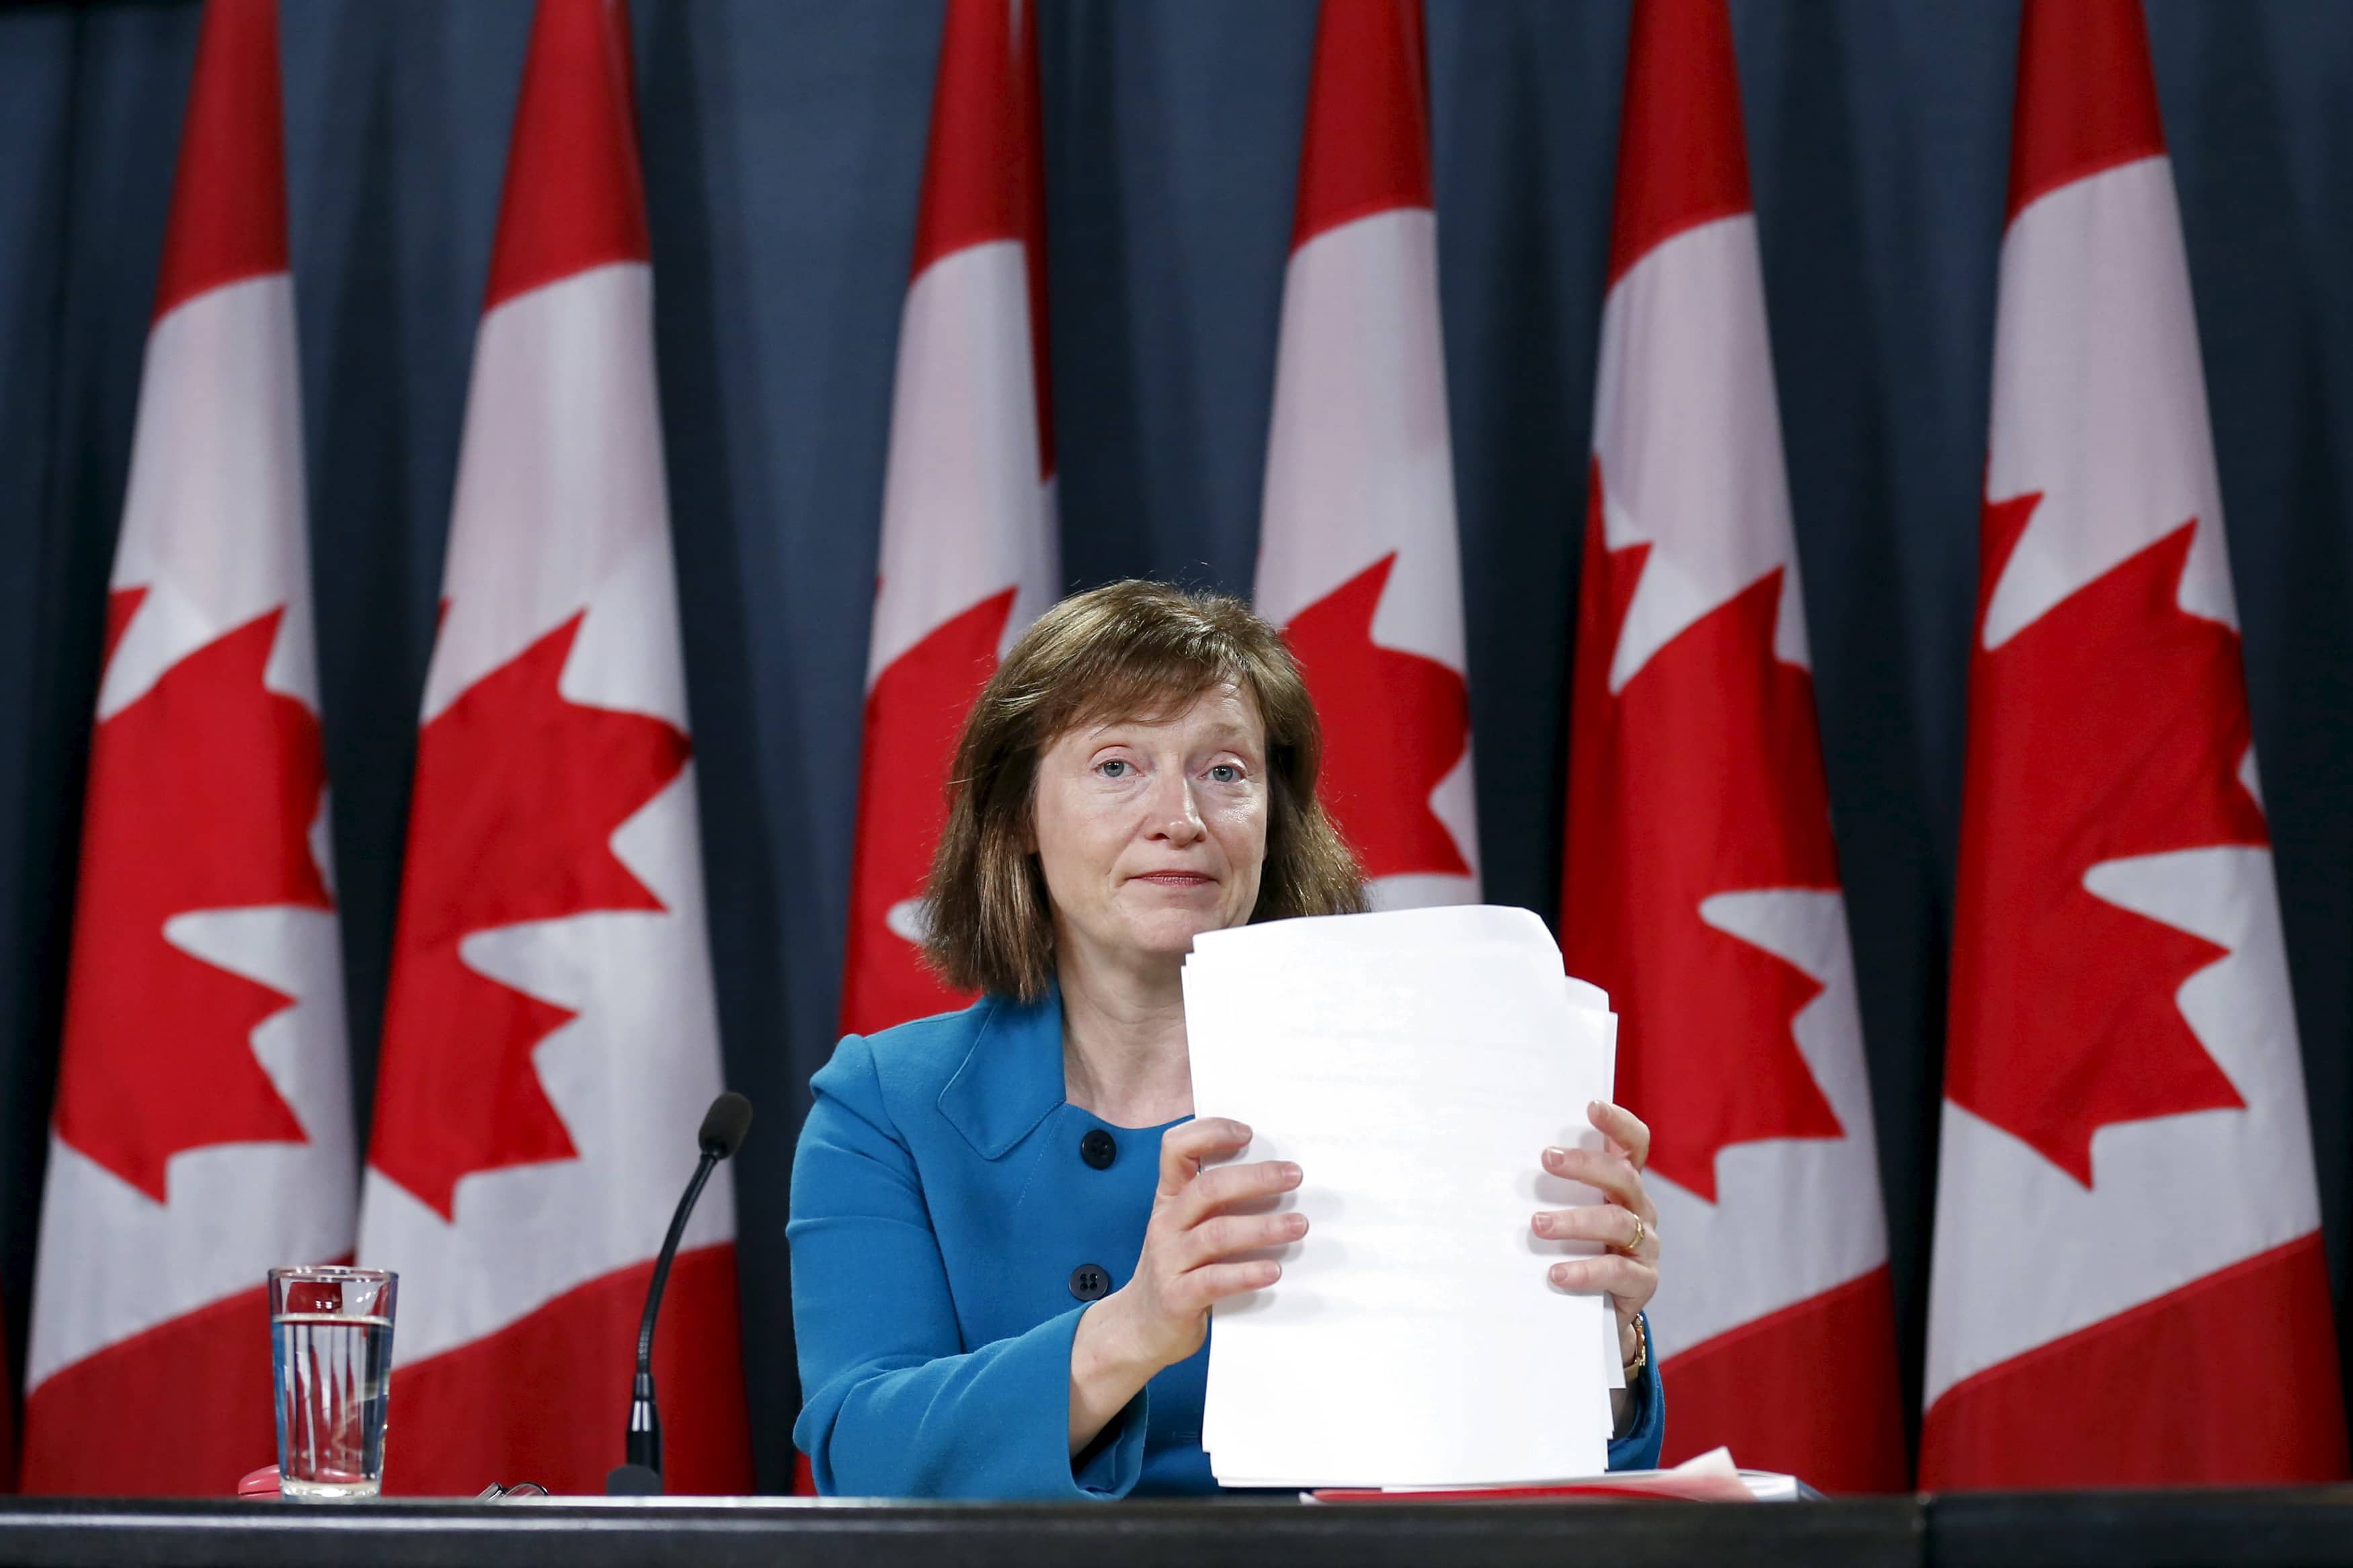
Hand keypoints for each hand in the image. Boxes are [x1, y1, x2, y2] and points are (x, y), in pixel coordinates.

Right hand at [1067, 1117, 1302, 1452]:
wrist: (1138, 1328)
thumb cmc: (1177, 1271)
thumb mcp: (1186, 1230)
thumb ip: (1218, 1206)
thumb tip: (1279, 1181)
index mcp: (1169, 1199)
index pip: (1176, 1148)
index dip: (1209, 1132)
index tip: (1248, 1133)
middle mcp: (1165, 1223)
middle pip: (1206, 1188)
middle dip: (1255, 1178)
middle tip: (1294, 1176)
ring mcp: (1168, 1260)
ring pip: (1216, 1233)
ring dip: (1262, 1227)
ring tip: (1298, 1225)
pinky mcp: (1176, 1297)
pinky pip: (1214, 1280)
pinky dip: (1246, 1273)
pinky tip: (1273, 1271)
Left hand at [1532, 1100, 1659, 1372]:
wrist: (1600, 1312)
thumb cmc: (1576, 1248)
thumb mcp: (1568, 1212)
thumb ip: (1551, 1188)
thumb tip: (1493, 1159)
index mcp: (1624, 1184)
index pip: (1634, 1144)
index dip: (1618, 1123)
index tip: (1591, 1106)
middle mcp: (1640, 1209)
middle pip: (1624, 1176)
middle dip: (1584, 1165)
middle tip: (1545, 1160)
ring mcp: (1645, 1244)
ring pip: (1617, 1222)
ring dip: (1575, 1220)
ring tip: (1537, 1225)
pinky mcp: (1643, 1281)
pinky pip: (1617, 1271)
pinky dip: (1585, 1271)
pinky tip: (1556, 1273)